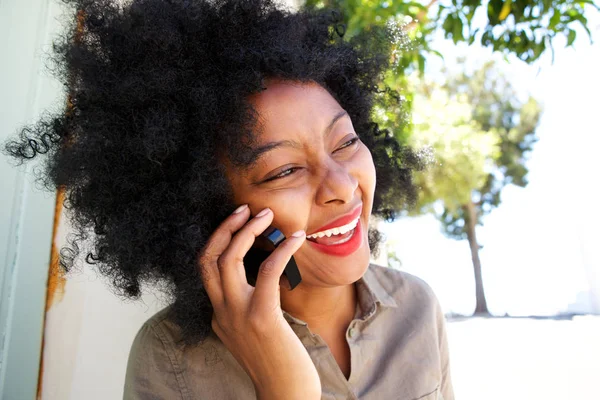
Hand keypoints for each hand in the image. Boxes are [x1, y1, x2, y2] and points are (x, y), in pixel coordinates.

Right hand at [198, 205, 320, 399]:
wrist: (286, 394)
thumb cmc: (279, 363)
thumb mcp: (255, 332)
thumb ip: (250, 308)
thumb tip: (265, 281)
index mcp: (219, 315)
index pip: (207, 269)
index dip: (219, 240)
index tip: (238, 223)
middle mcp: (221, 312)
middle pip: (207, 258)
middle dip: (224, 228)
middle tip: (244, 209)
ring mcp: (238, 314)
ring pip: (228, 259)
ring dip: (246, 231)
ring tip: (265, 215)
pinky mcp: (262, 317)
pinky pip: (266, 271)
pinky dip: (281, 249)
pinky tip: (295, 238)